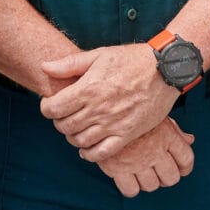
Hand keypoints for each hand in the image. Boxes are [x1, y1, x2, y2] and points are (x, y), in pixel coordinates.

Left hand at [39, 43, 180, 159]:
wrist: (164, 70)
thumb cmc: (131, 59)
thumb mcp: (99, 54)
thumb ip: (70, 64)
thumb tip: (44, 67)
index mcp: (88, 88)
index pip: (53, 108)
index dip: (46, 107)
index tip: (50, 104)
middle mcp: (98, 109)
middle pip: (64, 126)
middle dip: (59, 121)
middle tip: (65, 114)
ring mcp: (113, 124)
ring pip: (79, 141)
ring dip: (72, 136)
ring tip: (76, 127)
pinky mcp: (127, 134)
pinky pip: (102, 153)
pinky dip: (89, 154)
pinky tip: (87, 148)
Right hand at [95, 117, 194, 197]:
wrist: (102, 105)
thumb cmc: (131, 107)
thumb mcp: (156, 112)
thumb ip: (174, 129)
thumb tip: (190, 140)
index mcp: (167, 135)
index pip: (186, 159)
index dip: (185, 167)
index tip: (181, 168)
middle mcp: (155, 150)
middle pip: (171, 177)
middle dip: (167, 177)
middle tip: (160, 172)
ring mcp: (137, 161)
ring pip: (152, 185)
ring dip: (149, 182)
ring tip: (142, 173)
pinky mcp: (118, 168)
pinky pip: (131, 190)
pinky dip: (132, 187)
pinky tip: (129, 177)